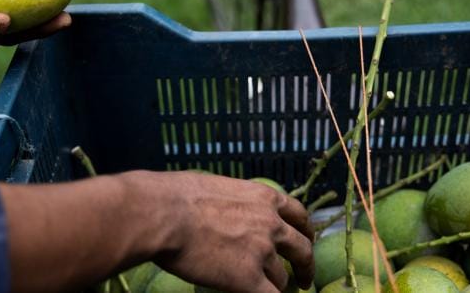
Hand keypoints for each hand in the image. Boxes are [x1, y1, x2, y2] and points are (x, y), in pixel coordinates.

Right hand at [0, 171, 314, 292]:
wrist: (165, 213)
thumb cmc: (178, 194)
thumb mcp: (217, 186)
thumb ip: (233, 200)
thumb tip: (228, 207)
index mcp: (264, 197)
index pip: (298, 214)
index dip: (304, 230)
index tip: (304, 240)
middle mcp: (271, 224)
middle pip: (302, 248)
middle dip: (305, 265)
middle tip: (303, 277)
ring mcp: (262, 252)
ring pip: (282, 278)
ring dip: (278, 286)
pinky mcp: (248, 279)